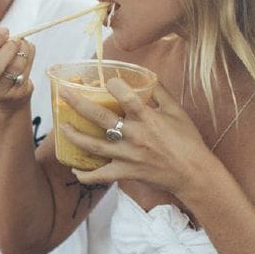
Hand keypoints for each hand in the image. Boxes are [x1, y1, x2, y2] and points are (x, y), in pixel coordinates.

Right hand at [0, 28, 36, 107]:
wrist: (4, 87)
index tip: (4, 31)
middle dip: (7, 50)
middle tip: (16, 39)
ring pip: (13, 70)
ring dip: (22, 52)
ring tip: (23, 43)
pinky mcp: (15, 95)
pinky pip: (25, 73)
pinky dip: (29, 58)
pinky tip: (27, 52)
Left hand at [63, 74, 206, 193]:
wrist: (192, 173)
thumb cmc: (188, 141)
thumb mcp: (177, 112)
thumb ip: (161, 93)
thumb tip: (149, 77)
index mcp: (149, 118)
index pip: (127, 97)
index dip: (114, 86)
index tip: (105, 79)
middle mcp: (135, 136)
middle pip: (101, 118)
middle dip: (79, 104)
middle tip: (64, 94)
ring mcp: (128, 156)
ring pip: (95, 146)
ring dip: (76, 136)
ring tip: (62, 128)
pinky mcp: (127, 173)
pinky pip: (101, 176)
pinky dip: (87, 175)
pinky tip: (75, 171)